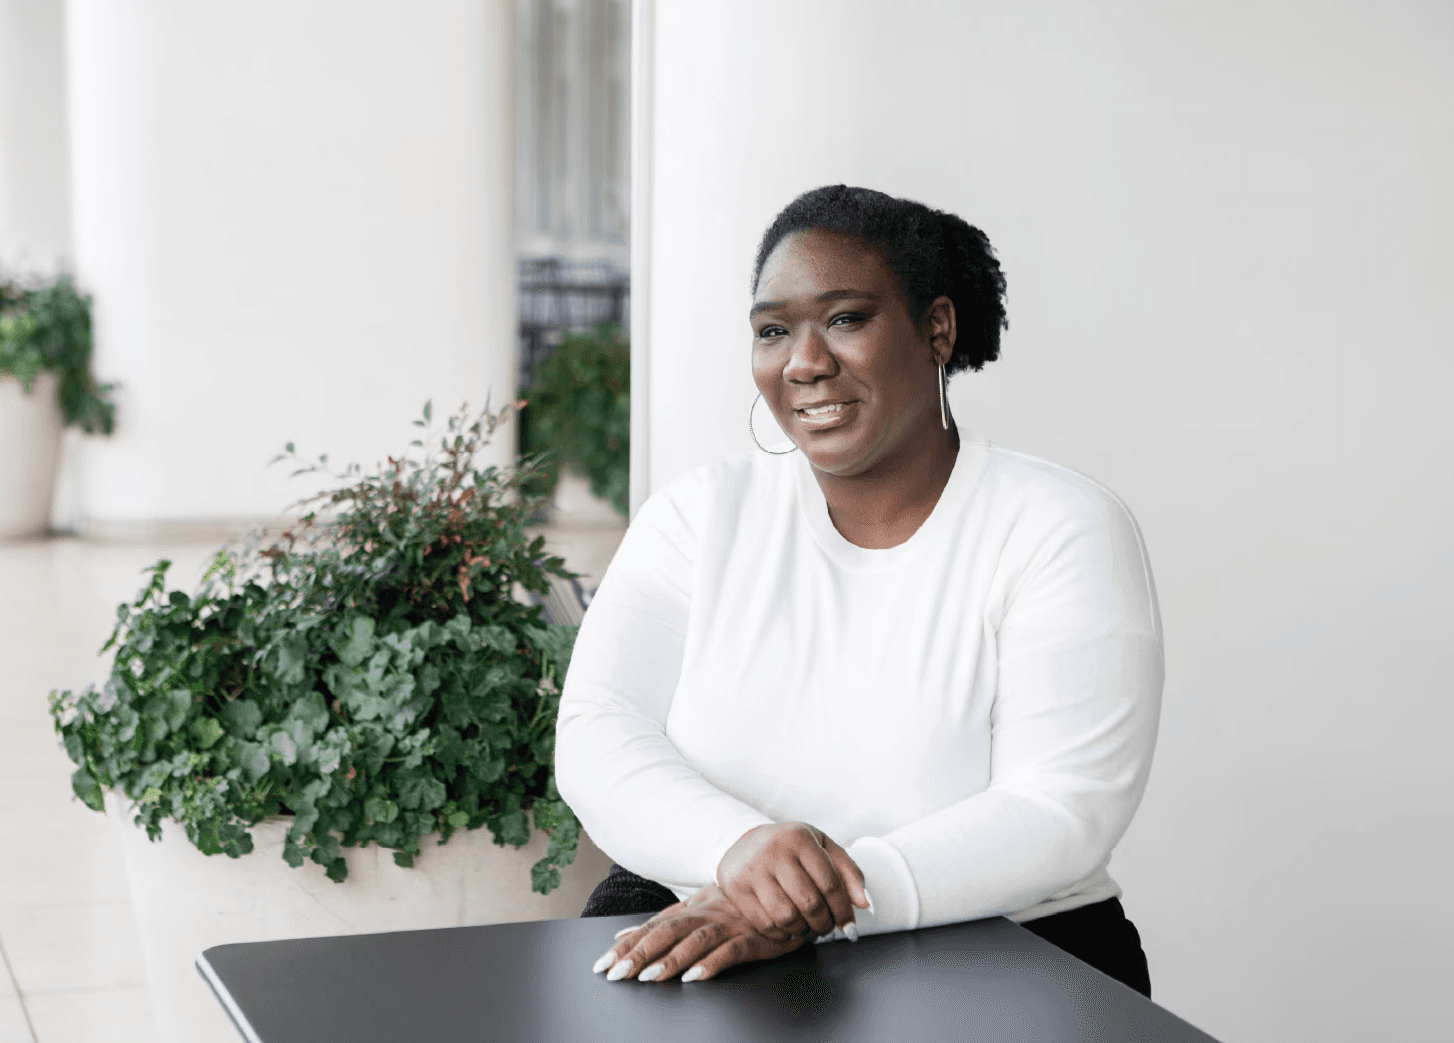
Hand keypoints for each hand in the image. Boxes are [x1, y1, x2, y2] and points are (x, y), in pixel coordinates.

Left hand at [590, 883, 807, 982]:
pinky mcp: (754, 938)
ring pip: (696, 940)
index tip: (604, 962)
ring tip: (649, 977)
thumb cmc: (739, 905)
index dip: (629, 944)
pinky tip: (695, 976)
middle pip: (669, 932)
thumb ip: (664, 921)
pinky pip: (731, 950)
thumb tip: (623, 935)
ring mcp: (731, 925)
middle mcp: (708, 913)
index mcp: (693, 907)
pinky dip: (712, 963)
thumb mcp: (700, 907)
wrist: (786, 892)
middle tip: (617, 973)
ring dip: (671, 959)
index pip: (655, 926)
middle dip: (640, 953)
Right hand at [716, 822, 869, 941]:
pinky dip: (782, 934)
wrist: (741, 840)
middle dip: (824, 924)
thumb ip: (847, 872)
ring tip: (808, 927)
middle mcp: (775, 852)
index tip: (849, 926)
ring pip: (787, 917)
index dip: (844, 910)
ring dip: (803, 931)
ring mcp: (753, 870)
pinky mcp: (736, 888)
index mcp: (800, 839)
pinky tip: (788, 927)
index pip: (830, 883)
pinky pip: (765, 924)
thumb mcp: (821, 847)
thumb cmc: (790, 847)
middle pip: (810, 903)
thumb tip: (865, 904)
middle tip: (826, 928)